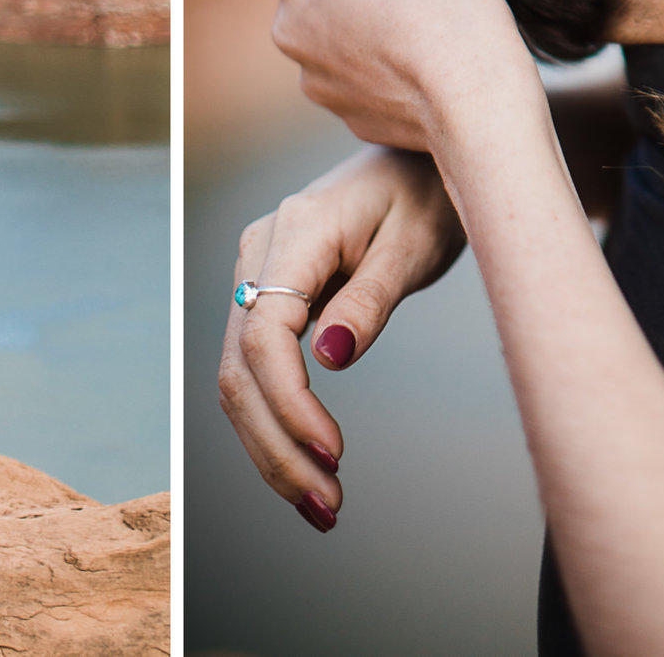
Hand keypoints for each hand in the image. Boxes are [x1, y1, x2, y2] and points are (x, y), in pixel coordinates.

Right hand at [219, 147, 466, 530]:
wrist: (414, 159)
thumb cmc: (427, 194)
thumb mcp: (417, 244)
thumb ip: (373, 300)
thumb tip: (331, 358)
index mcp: (297, 232)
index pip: (266, 334)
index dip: (290, 403)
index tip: (335, 454)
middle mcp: (259, 251)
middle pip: (239, 366)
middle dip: (276, 445)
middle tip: (329, 505)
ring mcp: (256, 272)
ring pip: (237, 376)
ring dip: (270, 447)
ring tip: (322, 505)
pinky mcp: (268, 294)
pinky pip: (256, 367)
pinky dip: (275, 422)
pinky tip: (306, 468)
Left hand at [272, 0, 540, 151]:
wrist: (474, 96)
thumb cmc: (450, 3)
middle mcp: (289, 23)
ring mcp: (312, 75)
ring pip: (333, 43)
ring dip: (362, 36)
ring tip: (416, 35)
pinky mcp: (343, 114)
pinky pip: (358, 83)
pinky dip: (381, 76)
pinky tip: (418, 71)